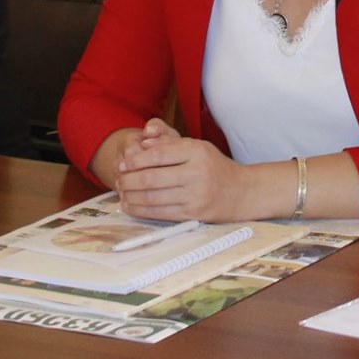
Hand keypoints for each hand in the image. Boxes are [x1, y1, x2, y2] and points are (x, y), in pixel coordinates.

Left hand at [111, 118, 256, 220]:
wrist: (240, 192)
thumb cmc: (213, 167)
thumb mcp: (197, 147)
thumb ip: (170, 144)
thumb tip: (143, 144)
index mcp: (197, 152)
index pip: (159, 155)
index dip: (136, 160)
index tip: (123, 163)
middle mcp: (197, 173)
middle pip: (152, 179)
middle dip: (129, 180)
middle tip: (118, 179)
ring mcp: (195, 196)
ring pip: (153, 198)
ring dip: (131, 196)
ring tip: (122, 192)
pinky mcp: (193, 215)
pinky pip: (160, 213)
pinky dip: (141, 210)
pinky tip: (131, 205)